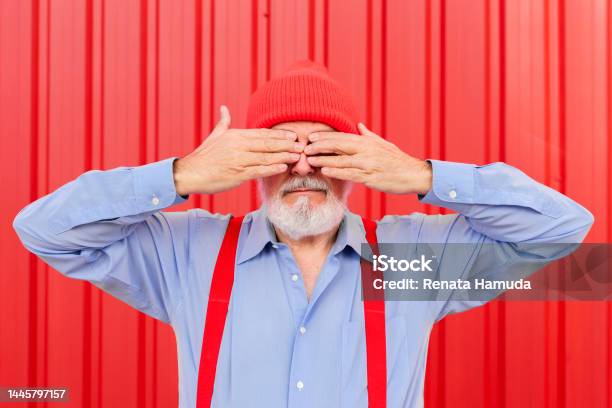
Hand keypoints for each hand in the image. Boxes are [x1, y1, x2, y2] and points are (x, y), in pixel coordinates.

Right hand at [173, 106, 302, 194]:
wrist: (189, 173)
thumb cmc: (203, 156)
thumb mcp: (214, 136)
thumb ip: (223, 122)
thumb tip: (224, 108)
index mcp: (235, 136)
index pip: (261, 134)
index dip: (278, 135)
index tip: (292, 135)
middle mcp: (238, 146)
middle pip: (267, 144)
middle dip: (285, 144)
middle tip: (301, 144)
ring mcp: (238, 160)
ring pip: (265, 157)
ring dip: (283, 156)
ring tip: (297, 156)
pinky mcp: (237, 174)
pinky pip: (258, 170)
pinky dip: (271, 168)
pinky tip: (283, 167)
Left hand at [304, 123, 431, 194]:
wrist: (414, 174)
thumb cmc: (397, 160)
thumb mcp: (383, 144)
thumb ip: (368, 135)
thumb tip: (359, 125)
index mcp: (368, 141)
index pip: (342, 137)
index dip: (326, 136)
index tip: (311, 136)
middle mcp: (366, 150)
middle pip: (339, 145)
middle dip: (321, 145)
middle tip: (305, 146)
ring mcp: (368, 163)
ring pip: (342, 160)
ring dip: (324, 159)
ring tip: (309, 159)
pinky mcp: (370, 176)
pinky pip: (350, 173)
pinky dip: (337, 171)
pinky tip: (325, 170)